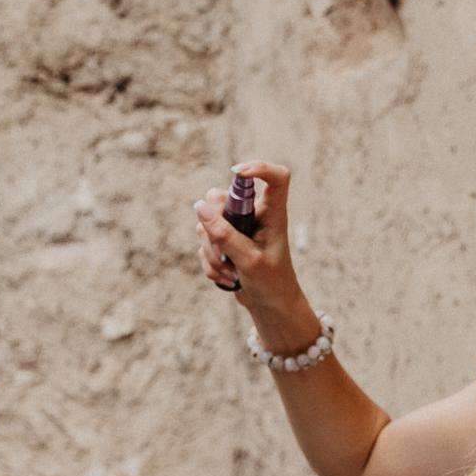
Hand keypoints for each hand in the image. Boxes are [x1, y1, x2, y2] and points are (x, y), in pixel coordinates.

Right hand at [195, 160, 307, 312]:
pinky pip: (204, 242)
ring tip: (230, 272)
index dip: (259, 168)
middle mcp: (254, 215)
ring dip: (211, 251)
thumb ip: (224, 234)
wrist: (270, 307)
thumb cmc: (271, 283)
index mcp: (273, 213)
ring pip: (207, 222)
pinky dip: (210, 262)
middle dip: (214, 226)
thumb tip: (199, 206)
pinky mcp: (224, 241)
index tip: (237, 173)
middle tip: (224, 249)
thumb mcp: (248, 260)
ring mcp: (237, 227)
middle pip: (221, 197)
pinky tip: (226, 278)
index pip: (276, 178)